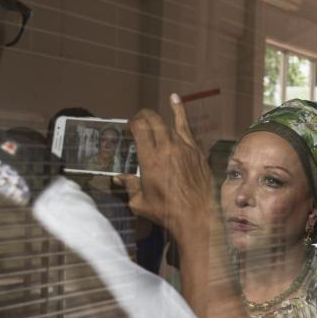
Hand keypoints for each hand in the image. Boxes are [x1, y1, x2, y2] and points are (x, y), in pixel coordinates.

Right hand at [115, 94, 213, 242]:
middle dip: (144, 115)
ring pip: (173, 122)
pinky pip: (188, 129)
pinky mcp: (197, 153)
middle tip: (140, 117)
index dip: (133, 123)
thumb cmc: (167, 212)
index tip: (130, 125)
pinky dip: (181, 114)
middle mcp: (167, 148)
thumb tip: (119, 179)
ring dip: (164, 113)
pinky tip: (178, 104)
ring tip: (167, 100)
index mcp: (149, 159)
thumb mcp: (140, 203)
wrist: (197, 217)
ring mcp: (185, 148)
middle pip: (154, 121)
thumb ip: (130, 186)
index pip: (139, 129)